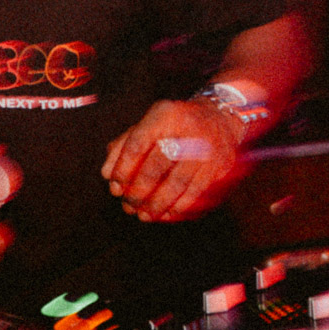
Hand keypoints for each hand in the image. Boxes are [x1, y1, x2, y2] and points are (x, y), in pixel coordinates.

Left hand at [101, 98, 245, 222]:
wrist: (221, 120)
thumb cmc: (174, 125)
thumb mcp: (149, 122)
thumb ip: (124, 144)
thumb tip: (106, 174)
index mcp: (165, 114)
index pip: (138, 144)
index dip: (123, 168)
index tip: (114, 187)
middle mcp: (188, 130)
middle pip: (157, 166)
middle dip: (139, 190)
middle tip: (128, 205)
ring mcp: (207, 150)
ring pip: (177, 184)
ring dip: (157, 204)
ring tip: (143, 215)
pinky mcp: (220, 168)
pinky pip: (196, 194)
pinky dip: (178, 208)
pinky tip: (165, 215)